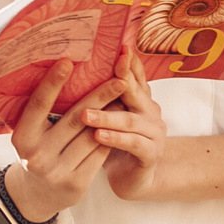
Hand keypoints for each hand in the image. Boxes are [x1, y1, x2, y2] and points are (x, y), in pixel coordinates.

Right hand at [6, 60, 130, 217]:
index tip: (68, 61)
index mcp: (22, 138)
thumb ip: (43, 114)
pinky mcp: (77, 183)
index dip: (53, 83)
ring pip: (92, 137)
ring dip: (111, 116)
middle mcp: (37, 155)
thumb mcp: (30, 136)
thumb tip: (68, 75)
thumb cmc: (36, 154)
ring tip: (125, 99)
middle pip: (74, 120)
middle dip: (100, 97)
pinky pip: (99, 154)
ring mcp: (57, 171)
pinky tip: (121, 125)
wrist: (36, 196)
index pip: (38, 105)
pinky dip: (111, 137)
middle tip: (119, 79)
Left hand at [78, 62, 168, 198]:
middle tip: (109, 67)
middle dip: (122, 78)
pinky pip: (133, 144)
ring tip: (84, 114)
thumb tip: (69, 65)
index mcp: (139, 97)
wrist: (131, 177)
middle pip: (135, 92)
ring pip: (130, 120)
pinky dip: (115, 139)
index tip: (119, 47)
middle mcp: (151, 111)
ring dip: (107, 116)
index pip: (135, 75)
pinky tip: (97, 136)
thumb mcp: (107, 113)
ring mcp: (154, 132)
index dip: (128, 62)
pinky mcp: (151, 153)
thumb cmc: (112, 141)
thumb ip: (98, 94)